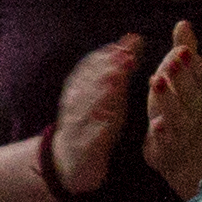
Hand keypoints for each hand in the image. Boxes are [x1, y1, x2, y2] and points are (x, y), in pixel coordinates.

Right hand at [40, 35, 141, 199]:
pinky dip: (96, 127)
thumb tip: (133, 38)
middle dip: (107, 68)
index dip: (109, 53)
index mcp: (79, 90)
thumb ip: (118, 68)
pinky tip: (108, 121)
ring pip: (85, 106)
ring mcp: (76, 126)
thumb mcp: (106, 94)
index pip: (90, 66)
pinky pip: (88, 136)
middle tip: (127, 58)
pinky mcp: (81, 148)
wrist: (68, 163)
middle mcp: (75, 105)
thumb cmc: (92, 122)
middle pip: (89, 82)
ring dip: (100, 93)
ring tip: (116, 83)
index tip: (128, 43)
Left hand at [138, 25, 201, 192]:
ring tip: (156, 81)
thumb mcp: (181, 77)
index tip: (182, 48)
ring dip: (169, 98)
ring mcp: (183, 127)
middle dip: (183, 75)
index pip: (200, 73)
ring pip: (179, 114)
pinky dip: (163, 131)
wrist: (182, 149)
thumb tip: (184, 22)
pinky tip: (156, 123)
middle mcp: (194, 107)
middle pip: (192, 91)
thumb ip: (184, 52)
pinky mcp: (170, 145)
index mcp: (198, 88)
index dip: (192, 62)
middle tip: (172, 59)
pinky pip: (168, 139)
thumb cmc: (180, 104)